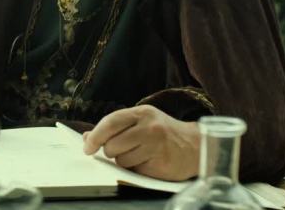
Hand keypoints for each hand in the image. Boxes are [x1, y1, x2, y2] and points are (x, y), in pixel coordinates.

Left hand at [82, 105, 199, 180]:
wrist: (196, 146)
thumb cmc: (163, 134)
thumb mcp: (140, 123)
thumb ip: (115, 128)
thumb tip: (87, 138)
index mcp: (142, 113)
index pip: (110, 122)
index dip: (95, 136)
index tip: (87, 147)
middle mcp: (150, 127)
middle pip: (112, 144)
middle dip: (111, 151)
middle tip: (121, 149)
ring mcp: (156, 146)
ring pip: (121, 160)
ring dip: (124, 161)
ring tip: (140, 154)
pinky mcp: (160, 164)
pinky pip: (135, 171)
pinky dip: (137, 169)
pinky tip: (149, 162)